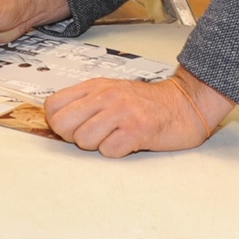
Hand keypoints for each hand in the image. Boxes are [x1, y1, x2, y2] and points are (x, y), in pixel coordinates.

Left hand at [45, 69, 234, 156]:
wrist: (185, 105)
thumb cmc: (146, 104)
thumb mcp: (111, 93)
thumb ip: (85, 103)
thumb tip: (57, 122)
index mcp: (96, 86)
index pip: (53, 107)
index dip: (59, 123)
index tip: (75, 127)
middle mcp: (106, 96)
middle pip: (63, 125)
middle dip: (75, 137)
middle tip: (96, 134)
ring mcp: (122, 112)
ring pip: (85, 141)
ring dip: (99, 145)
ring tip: (116, 136)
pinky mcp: (138, 130)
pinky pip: (109, 151)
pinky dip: (118, 152)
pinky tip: (130, 141)